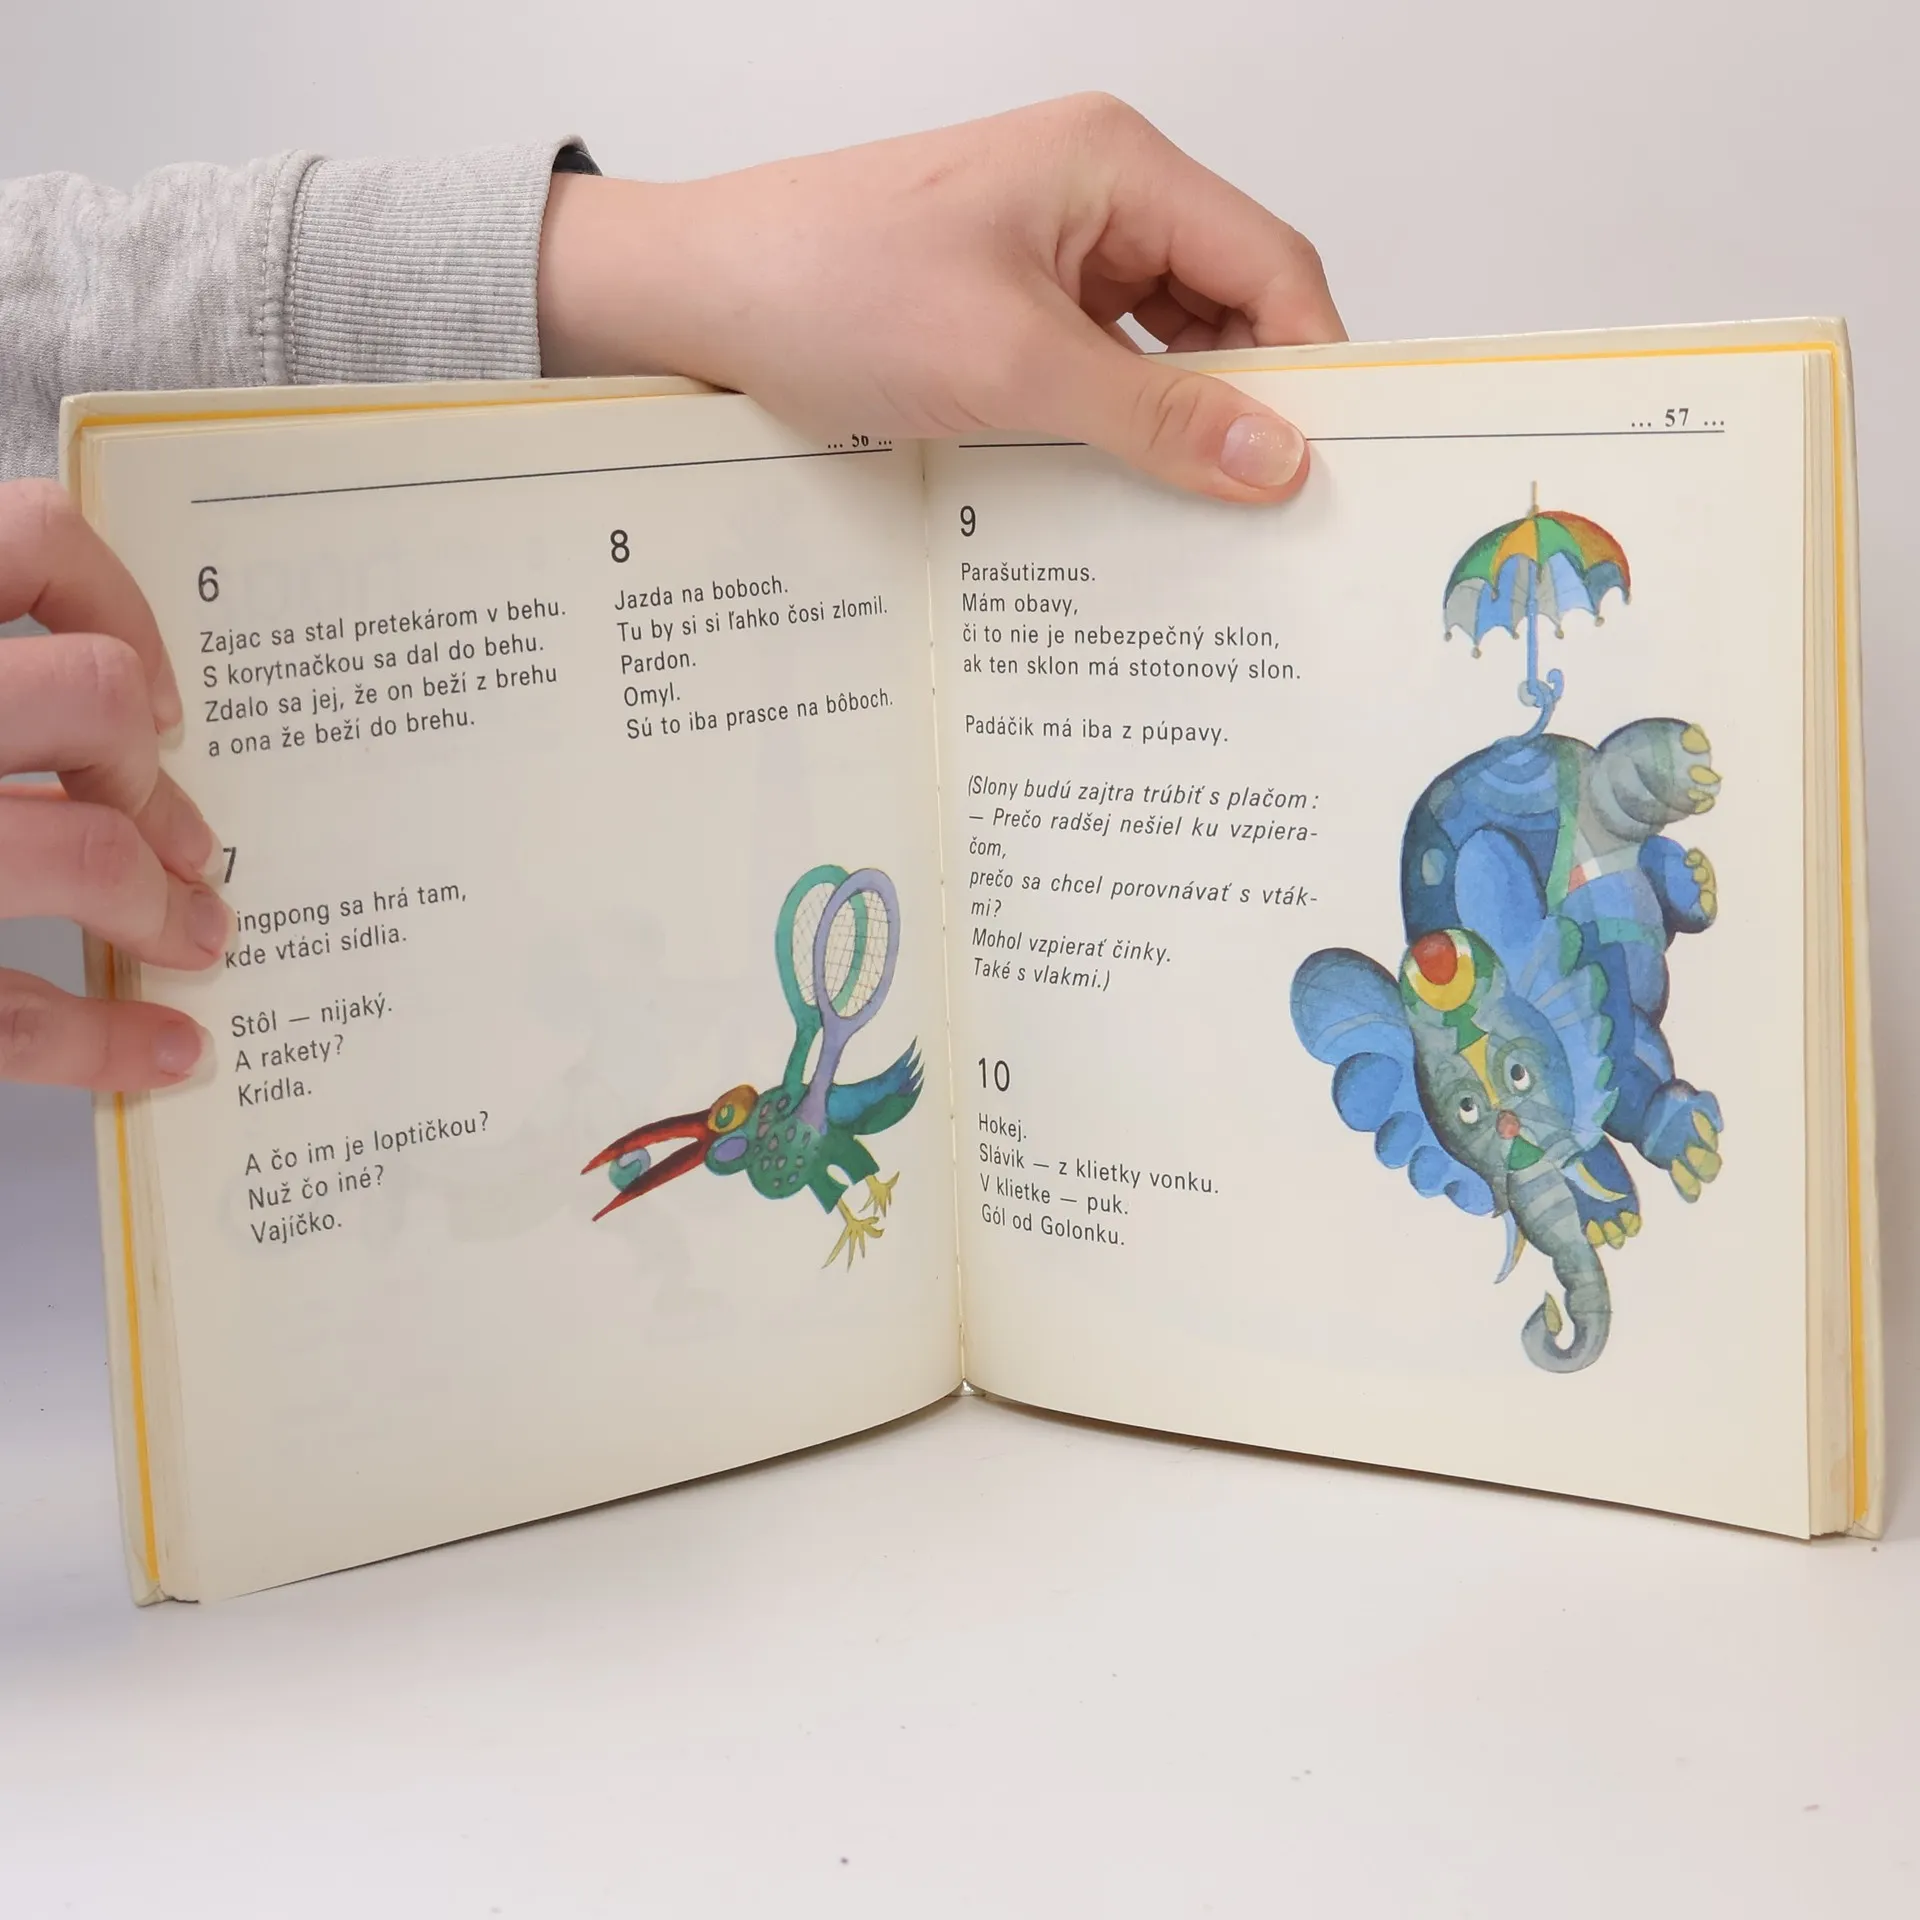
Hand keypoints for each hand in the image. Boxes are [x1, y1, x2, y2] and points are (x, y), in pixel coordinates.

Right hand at [0, 480, 226, 1089]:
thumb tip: (119, 700)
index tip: (158, 695)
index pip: (19, 537)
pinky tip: (163, 1054)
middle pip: (81, 697)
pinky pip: (5, 1011)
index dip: (114, 604)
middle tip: (186, 837)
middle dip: (151, 774)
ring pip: (76, 851)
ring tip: (197, 940)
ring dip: (161, 906)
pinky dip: (101, 1045)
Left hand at [538, 94, 1342, 502]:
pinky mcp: (1010, 301)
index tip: (1333, 465)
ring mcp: (1050, 248)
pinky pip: (1102, 363)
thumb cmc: (830, 291)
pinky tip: (1128, 487)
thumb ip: (1154, 417)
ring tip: (1205, 512)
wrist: (695, 299)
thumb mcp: (1011, 365)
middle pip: (1227, 302)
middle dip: (1251, 399)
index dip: (1312, 364)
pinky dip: (1123, 422)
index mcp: (1116, 165)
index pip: (1269, 263)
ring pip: (1166, 341)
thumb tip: (1277, 458)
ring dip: (1183, 420)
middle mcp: (1096, 194)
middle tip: (1274, 509)